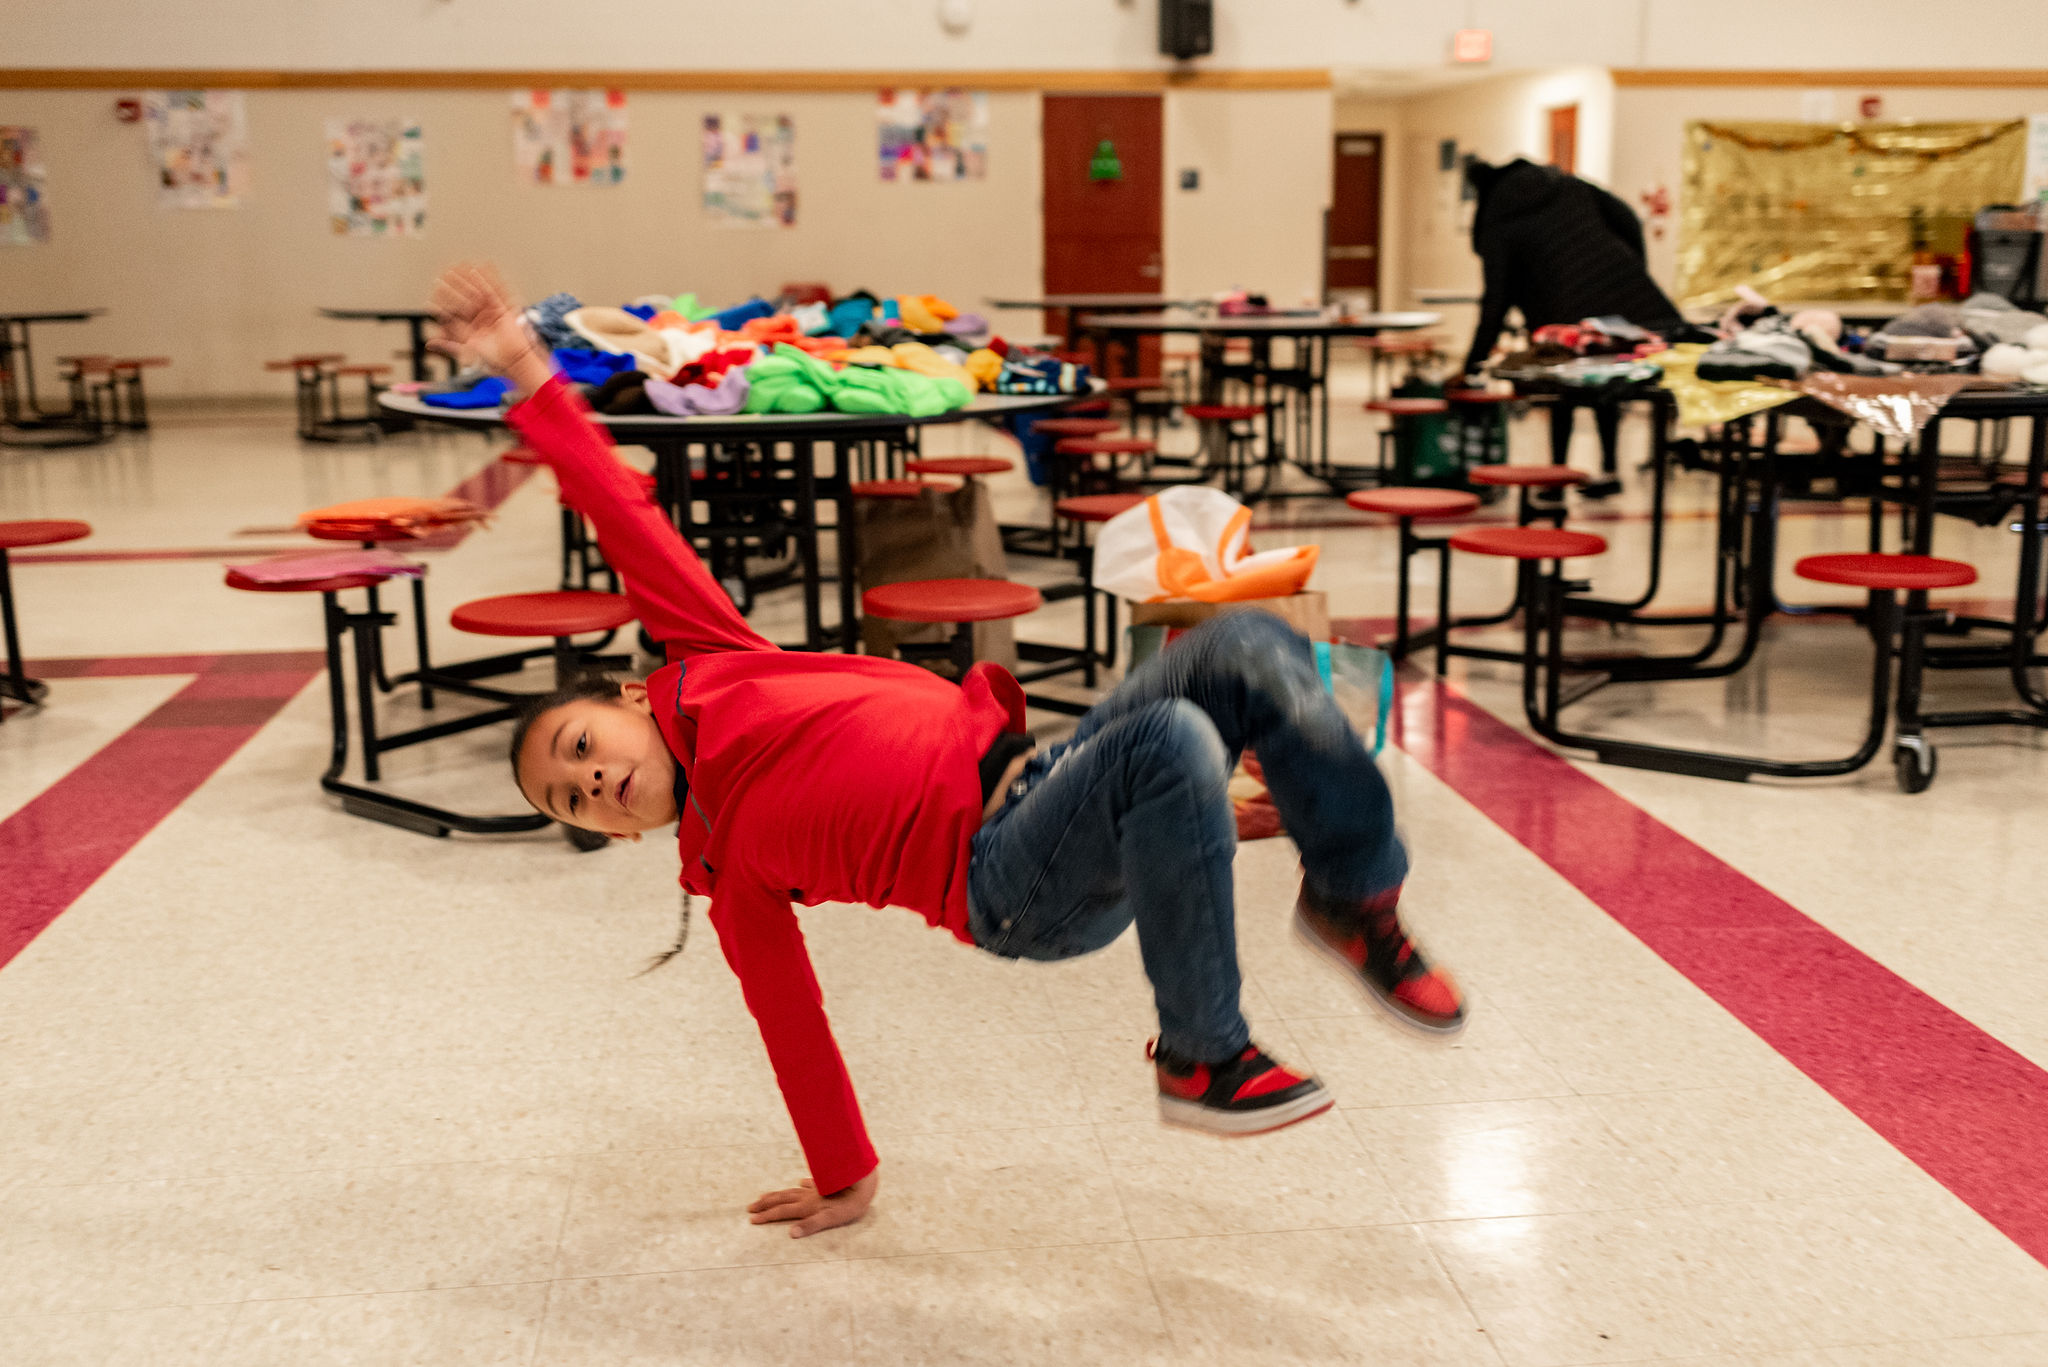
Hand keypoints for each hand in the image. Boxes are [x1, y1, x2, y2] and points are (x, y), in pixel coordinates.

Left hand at [429, 262, 551, 393]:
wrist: (514, 358)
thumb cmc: (492, 358)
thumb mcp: (467, 351)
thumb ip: (448, 346)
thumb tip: (428, 344)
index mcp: (469, 329)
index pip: (453, 312)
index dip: (443, 300)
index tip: (433, 290)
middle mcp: (478, 320)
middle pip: (462, 300)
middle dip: (453, 287)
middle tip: (441, 275)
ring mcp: (489, 313)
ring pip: (475, 294)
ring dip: (465, 281)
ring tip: (456, 267)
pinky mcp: (500, 309)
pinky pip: (491, 292)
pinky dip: (483, 282)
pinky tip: (474, 271)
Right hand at [747, 1167, 876, 1237]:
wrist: (864, 1181)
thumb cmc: (850, 1204)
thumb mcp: (832, 1219)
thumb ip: (811, 1226)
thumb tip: (791, 1234)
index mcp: (807, 1206)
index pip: (782, 1212)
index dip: (767, 1216)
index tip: (751, 1220)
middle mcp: (808, 1197)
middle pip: (782, 1200)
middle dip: (765, 1204)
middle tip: (750, 1208)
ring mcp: (816, 1189)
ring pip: (791, 1191)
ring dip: (777, 1195)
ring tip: (765, 1196)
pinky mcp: (826, 1183)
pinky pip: (809, 1184)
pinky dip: (802, 1184)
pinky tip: (800, 1181)